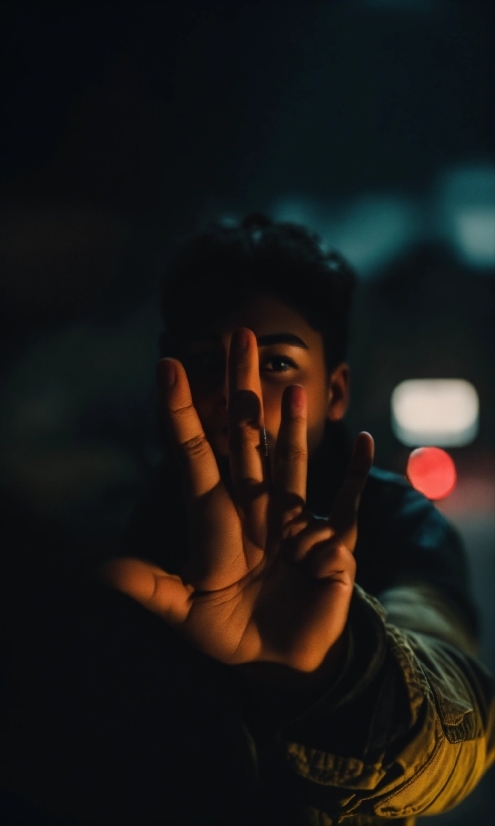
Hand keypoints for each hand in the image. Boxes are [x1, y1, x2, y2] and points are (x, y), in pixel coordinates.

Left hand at [102, 329, 373, 676]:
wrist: (277, 658)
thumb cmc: (228, 630)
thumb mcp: (184, 612)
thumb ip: (151, 590)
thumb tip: (102, 573)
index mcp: (217, 519)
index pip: (195, 455)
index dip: (181, 413)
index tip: (166, 366)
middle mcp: (255, 509)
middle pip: (247, 440)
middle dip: (242, 391)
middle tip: (239, 336)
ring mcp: (294, 522)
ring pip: (292, 463)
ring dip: (293, 426)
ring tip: (293, 386)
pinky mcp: (331, 545)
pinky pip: (346, 504)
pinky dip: (355, 476)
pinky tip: (363, 442)